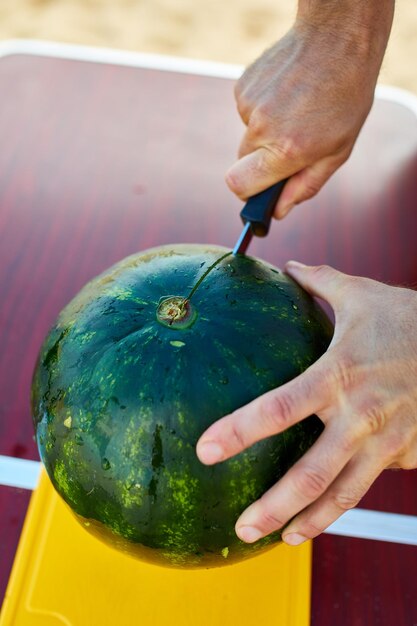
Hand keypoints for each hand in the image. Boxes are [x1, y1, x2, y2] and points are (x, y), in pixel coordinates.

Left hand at [196, 262, 416, 545]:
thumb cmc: (410, 319)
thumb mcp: (363, 295)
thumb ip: (321, 282)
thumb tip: (291, 265)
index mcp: (338, 376)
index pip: (277, 410)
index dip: (239, 432)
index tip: (206, 451)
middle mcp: (361, 416)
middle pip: (309, 475)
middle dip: (272, 508)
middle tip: (242, 529)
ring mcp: (389, 441)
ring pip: (345, 495)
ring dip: (310, 522)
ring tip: (281, 539)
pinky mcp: (409, 455)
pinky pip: (373, 479)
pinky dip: (348, 496)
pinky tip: (329, 505)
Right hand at [227, 1, 393, 216]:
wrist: (337, 38)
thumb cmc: (345, 98)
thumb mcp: (337, 151)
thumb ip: (305, 186)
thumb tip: (278, 211)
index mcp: (285, 151)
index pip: (239, 186)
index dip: (248, 192)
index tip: (259, 190)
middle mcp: (261, 129)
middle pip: (241, 164)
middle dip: (261, 162)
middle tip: (290, 145)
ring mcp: (248, 105)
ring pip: (246, 136)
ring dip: (265, 132)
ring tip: (295, 111)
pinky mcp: (242, 86)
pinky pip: (246, 112)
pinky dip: (263, 109)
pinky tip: (286, 94)